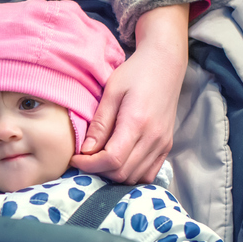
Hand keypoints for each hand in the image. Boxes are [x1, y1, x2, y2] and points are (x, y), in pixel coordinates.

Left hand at [70, 3, 188, 182]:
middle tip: (85, 160)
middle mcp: (153, 138)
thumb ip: (100, 124)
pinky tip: (118, 163)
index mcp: (137, 122)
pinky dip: (131, 174)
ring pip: (135, 177)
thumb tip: (86, 151)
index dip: (90, 165)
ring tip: (99, 161)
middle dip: (99, 171)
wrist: (165, 64)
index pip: (112, 159)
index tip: (75, 158)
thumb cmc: (135, 73)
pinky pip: (148, 173)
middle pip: (122, 173)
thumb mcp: (111, 92)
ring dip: (114, 175)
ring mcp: (162, 144)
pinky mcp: (166, 146)